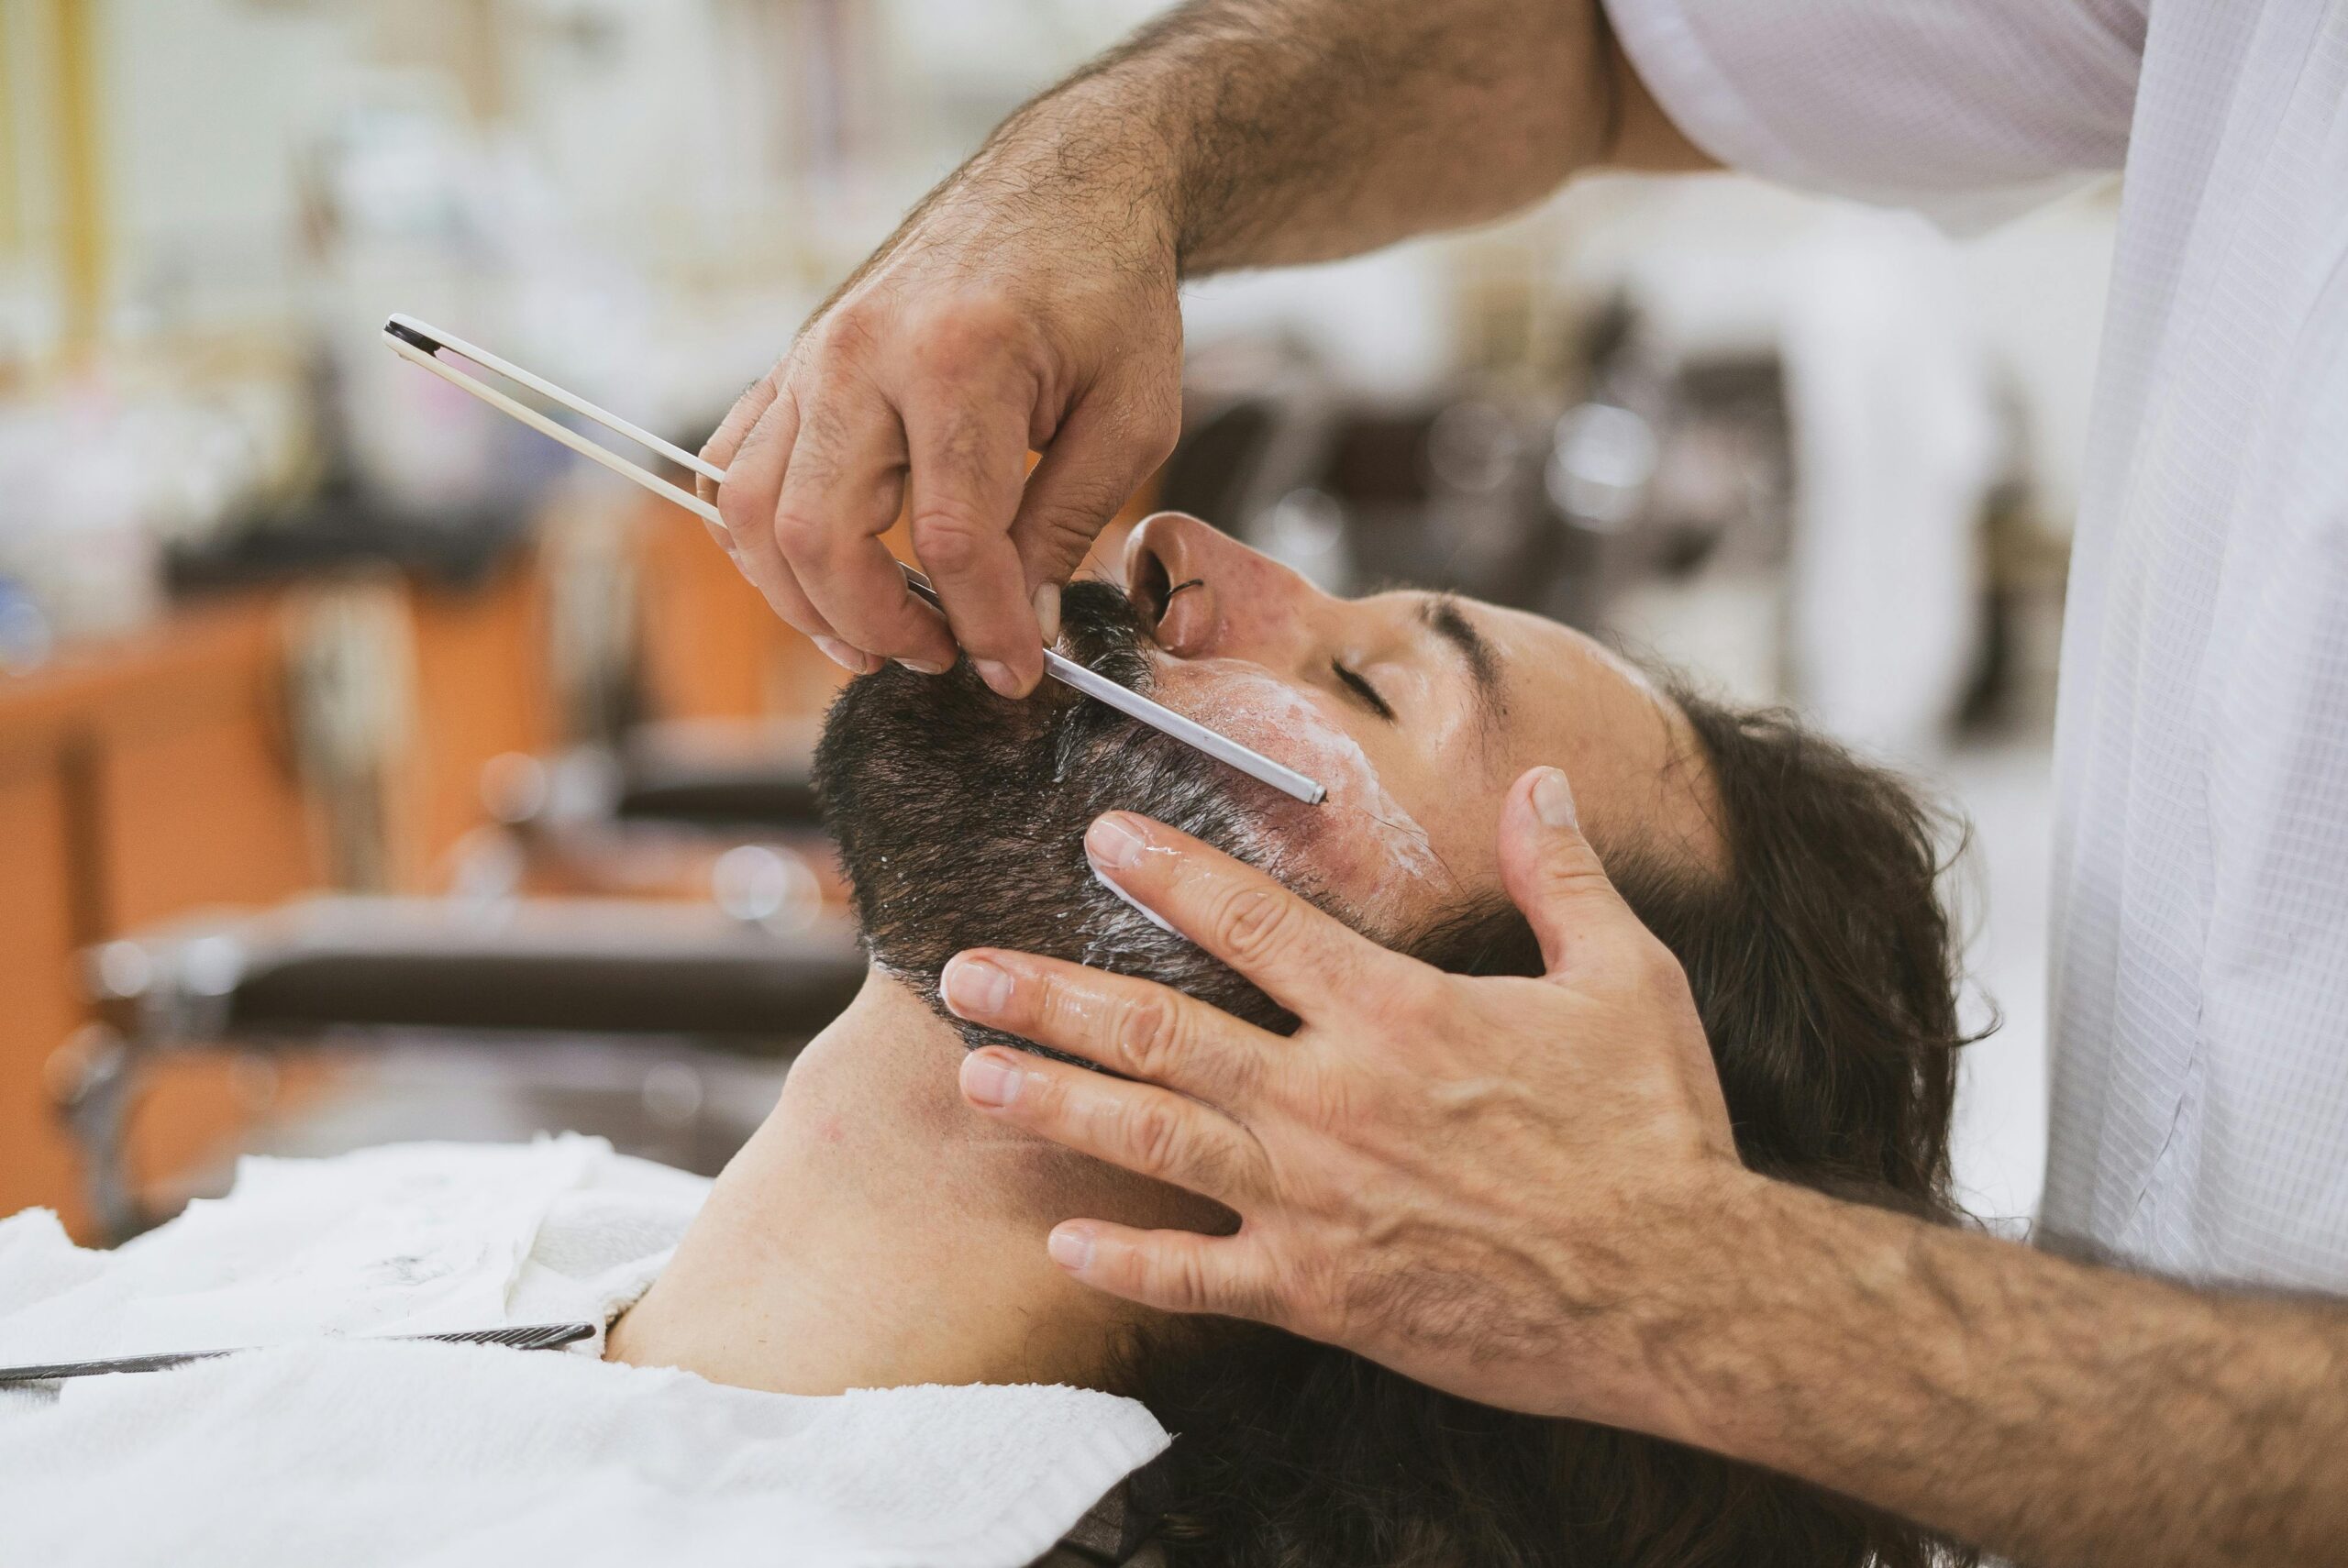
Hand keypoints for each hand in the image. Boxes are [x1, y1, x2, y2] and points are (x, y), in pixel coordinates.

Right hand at [700, 115, 1185, 696]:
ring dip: (803, 601)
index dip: (985, 627)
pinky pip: (730, 470)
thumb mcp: (1132, 415)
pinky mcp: (792, 365)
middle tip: (944, 661)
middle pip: (820, 534)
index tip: (1017, 673)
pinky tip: (819, 579)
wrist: (1064, 186)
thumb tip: (1019, 626)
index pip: (952, 540)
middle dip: (878, 627)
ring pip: (751, 512)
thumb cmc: (1107, 293)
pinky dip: (756, 543)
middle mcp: (862, 355)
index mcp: (958, 359)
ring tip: (876, 641)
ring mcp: (811, 357)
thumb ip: (1070, 524)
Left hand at [940, 766, 1749, 1429]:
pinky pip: (1199, 1275)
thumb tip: (1540, 781)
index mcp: (1396, 1011)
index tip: (1099, 840)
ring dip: (1055, 1103)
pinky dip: (1126, 1257)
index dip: (1168, 872)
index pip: (1252, 923)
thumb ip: (1565, 875)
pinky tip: (1060, 1235)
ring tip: (974, 1077)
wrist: (1679, 1292)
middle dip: (1053, 994)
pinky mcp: (1323, 1294)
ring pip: (1152, 1140)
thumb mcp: (1628, 978)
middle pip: (1161, 1030)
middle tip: (965, 970)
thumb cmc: (1656, 1130)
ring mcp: (1315, 1202)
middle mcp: (1332, 1098)